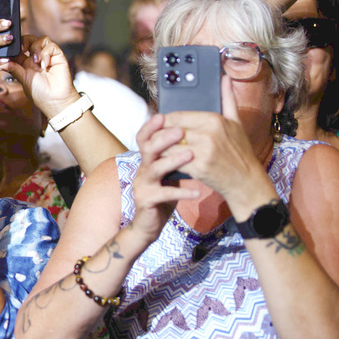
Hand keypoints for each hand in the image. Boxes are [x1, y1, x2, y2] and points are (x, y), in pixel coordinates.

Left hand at [0, 35, 78, 117]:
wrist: (55, 101)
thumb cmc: (39, 93)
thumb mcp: (23, 80)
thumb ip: (13, 69)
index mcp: (26, 63)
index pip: (19, 48)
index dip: (14, 46)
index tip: (9, 50)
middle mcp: (36, 57)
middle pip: (29, 39)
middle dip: (24, 41)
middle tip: (22, 49)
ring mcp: (47, 56)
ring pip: (41, 39)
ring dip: (36, 47)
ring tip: (36, 61)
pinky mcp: (58, 56)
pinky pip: (51, 46)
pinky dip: (46, 53)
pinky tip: (45, 65)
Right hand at [129, 114, 198, 240]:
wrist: (150, 224)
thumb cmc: (164, 194)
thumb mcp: (169, 173)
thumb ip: (176, 156)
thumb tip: (194, 135)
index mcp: (148, 160)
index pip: (144, 137)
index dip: (150, 126)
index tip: (162, 115)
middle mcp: (142, 169)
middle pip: (148, 148)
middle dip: (163, 138)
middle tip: (181, 132)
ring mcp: (143, 185)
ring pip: (155, 168)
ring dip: (173, 160)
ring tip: (191, 155)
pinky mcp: (147, 200)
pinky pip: (164, 194)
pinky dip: (181, 192)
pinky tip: (197, 192)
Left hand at [158, 76, 273, 209]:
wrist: (246, 180)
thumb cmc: (240, 151)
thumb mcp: (236, 122)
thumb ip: (228, 99)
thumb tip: (225, 78)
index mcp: (214, 120)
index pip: (177, 115)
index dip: (164, 120)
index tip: (159, 123)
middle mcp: (208, 134)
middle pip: (170, 130)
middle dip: (159, 134)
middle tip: (151, 137)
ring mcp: (203, 151)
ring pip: (169, 145)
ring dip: (160, 148)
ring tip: (154, 149)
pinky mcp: (198, 168)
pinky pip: (174, 161)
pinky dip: (167, 161)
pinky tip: (164, 161)